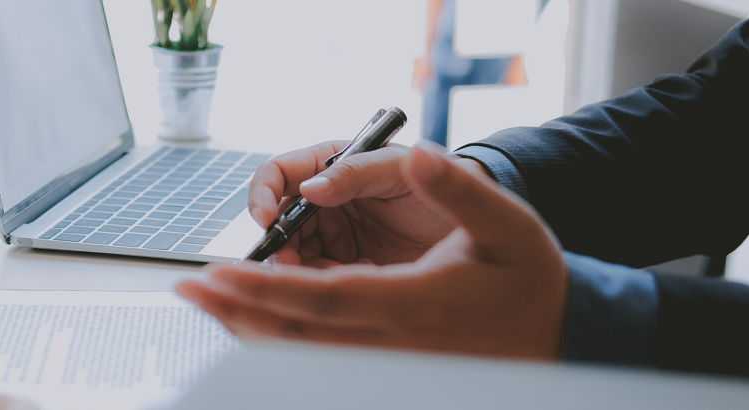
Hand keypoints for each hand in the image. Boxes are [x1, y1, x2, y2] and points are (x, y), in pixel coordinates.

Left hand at [180, 145, 567, 359]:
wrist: (560, 335)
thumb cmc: (530, 278)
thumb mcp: (506, 222)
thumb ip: (459, 189)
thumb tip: (419, 155)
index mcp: (415, 304)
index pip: (323, 299)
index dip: (266, 288)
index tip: (220, 271)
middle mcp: (394, 343)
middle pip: (299, 335)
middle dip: (237, 312)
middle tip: (188, 290)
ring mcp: (388, 362)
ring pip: (303, 354)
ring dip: (249, 330)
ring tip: (206, 305)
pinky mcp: (386, 366)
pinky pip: (318, 359)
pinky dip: (277, 343)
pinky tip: (250, 325)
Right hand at [248, 140, 487, 265]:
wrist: (482, 222)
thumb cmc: (446, 180)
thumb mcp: (401, 170)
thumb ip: (357, 173)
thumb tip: (310, 187)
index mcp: (332, 165)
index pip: (279, 174)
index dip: (263, 195)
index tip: (266, 219)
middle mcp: (326, 200)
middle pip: (278, 222)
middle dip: (279, 243)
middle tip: (291, 264)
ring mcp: (335, 235)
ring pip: (294, 256)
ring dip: (303, 270)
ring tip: (339, 274)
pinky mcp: (348, 266)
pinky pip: (322, 281)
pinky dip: (332, 285)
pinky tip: (361, 281)